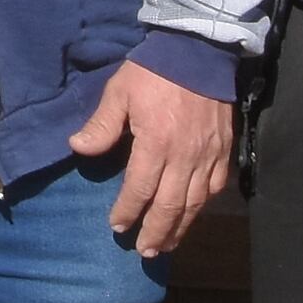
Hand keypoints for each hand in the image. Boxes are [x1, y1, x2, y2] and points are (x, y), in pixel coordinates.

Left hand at [70, 58, 233, 254]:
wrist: (199, 51)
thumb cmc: (154, 70)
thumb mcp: (120, 91)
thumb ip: (101, 124)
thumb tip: (78, 148)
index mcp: (156, 143)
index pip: (140, 189)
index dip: (127, 211)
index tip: (117, 226)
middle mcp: (185, 156)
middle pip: (170, 205)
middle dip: (156, 232)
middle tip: (145, 251)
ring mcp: (208, 155)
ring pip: (195, 202)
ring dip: (180, 227)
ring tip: (167, 245)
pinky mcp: (225, 150)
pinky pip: (215, 187)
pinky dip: (203, 206)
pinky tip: (193, 215)